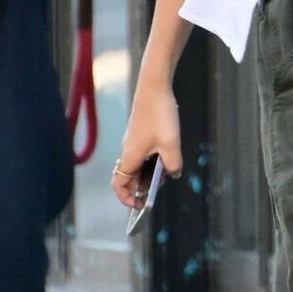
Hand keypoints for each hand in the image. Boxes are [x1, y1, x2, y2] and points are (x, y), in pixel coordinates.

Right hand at [112, 80, 181, 208]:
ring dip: (151, 172)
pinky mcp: (140, 134)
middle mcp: (128, 151)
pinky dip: (153, 159)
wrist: (154, 87)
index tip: (141, 204)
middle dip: (144, 186)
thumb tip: (174, 174)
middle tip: (162, 183)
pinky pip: (144, 154)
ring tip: (168, 168)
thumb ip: (173, 166)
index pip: (119, 185)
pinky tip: (169, 152)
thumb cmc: (160, 115)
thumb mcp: (171, 145)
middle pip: (130, 178)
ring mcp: (133, 142)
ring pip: (138, 165)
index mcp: (130, 157)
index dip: (127, 198)